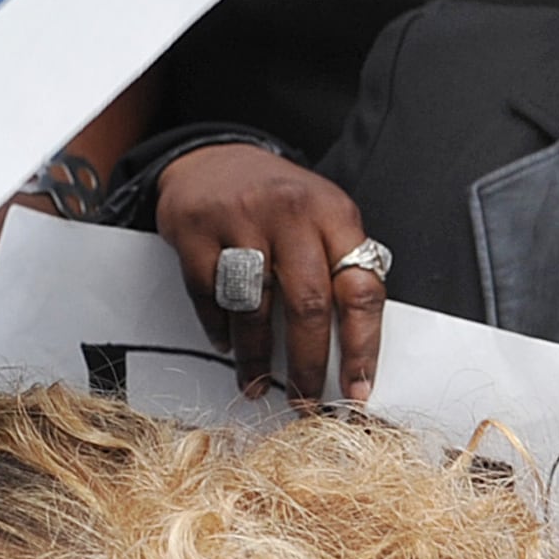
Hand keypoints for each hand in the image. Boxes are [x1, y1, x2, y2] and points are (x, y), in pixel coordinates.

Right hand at [151, 143, 387, 403]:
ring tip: (258, 384)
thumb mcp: (321, 216)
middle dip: (309, 364)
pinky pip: (210, 297)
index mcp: (333, 213)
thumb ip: (338, 266)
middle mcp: (290, 213)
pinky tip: (227, 345)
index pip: (360, 287)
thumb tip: (353, 348)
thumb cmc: (277, 200)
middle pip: (307, 304)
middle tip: (307, 401)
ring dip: (255, 358)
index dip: (362, 346)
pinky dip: (220, 330)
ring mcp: (240, 219)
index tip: (358, 388)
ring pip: (253, 308)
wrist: (212, 157)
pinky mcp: (195, 231)